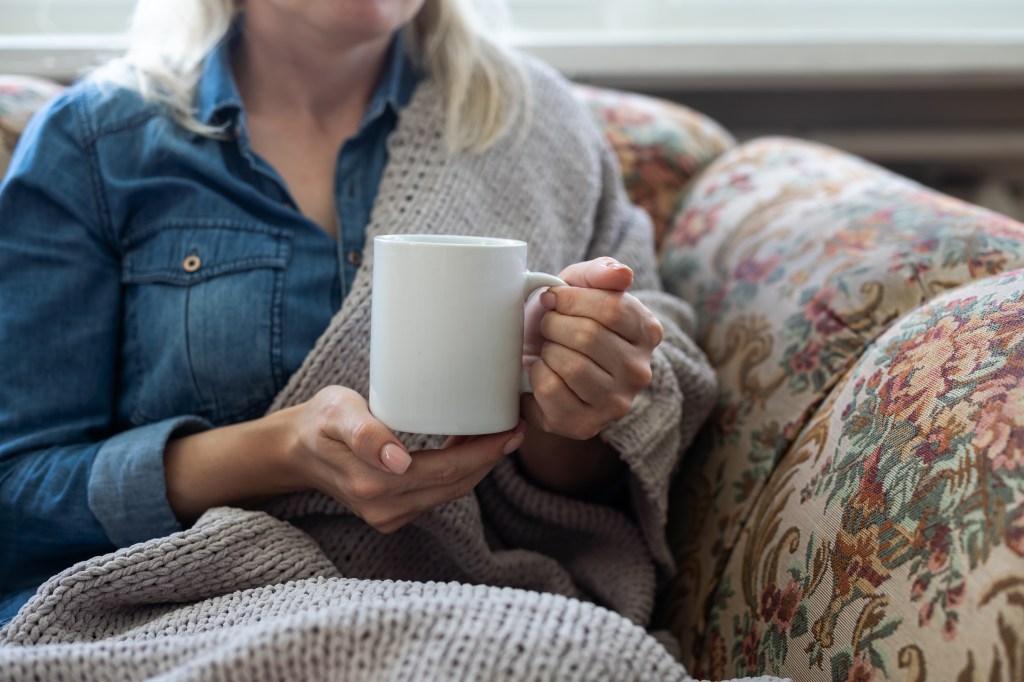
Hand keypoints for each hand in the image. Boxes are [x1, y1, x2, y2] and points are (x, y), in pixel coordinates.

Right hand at [290, 386, 525, 532]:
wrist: (296, 450)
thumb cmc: (320, 421)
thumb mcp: (337, 413)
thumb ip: (365, 433)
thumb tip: (398, 460)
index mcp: (375, 484)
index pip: (448, 471)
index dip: (484, 452)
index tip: (512, 428)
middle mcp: (385, 509)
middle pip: (456, 484)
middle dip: (490, 457)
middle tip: (516, 425)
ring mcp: (389, 517)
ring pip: (451, 491)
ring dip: (477, 465)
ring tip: (498, 432)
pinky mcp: (394, 516)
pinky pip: (438, 494)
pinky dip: (458, 472)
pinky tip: (468, 445)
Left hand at [521, 257, 663, 440]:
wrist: (540, 359)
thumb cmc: (564, 318)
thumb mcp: (580, 284)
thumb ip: (601, 271)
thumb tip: (622, 274)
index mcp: (648, 331)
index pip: (612, 308)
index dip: (571, 299)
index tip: (554, 299)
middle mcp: (640, 371)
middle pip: (588, 337)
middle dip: (554, 324)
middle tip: (547, 326)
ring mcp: (616, 403)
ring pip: (570, 365)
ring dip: (546, 350)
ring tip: (548, 349)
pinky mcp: (586, 425)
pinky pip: (551, 391)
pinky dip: (536, 375)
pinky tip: (542, 372)